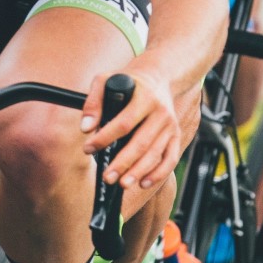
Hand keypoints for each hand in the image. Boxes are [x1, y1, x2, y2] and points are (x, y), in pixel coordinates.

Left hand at [82, 59, 185, 189]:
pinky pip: (170, 159)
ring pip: (155, 154)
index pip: (123, 123)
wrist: (158, 78)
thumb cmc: (128, 83)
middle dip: (122, 163)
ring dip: (138, 172)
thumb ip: (93, 102)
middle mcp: (161, 112)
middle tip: (107, 177)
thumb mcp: (106, 80)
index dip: (104, 137)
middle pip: (141, 143)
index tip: (88, 148)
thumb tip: (86, 128)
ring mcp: (170, 126)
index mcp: (144, 97)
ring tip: (122, 183)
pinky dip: (158, 174)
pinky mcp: (176, 135)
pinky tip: (143, 182)